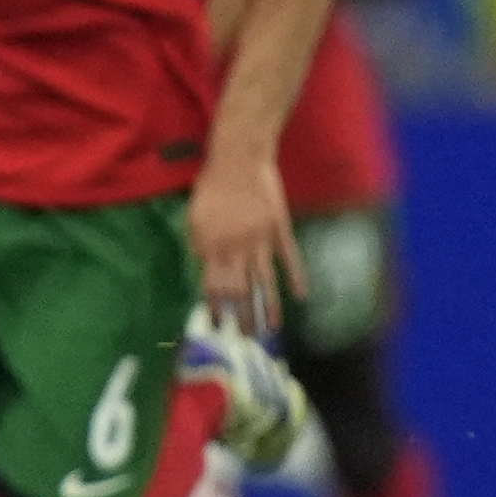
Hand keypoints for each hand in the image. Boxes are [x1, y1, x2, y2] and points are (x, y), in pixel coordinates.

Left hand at [186, 148, 302, 335]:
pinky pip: (290, 258)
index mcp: (212, 247)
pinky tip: (301, 297)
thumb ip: (199, 244)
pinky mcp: (280, 229)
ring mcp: (261, 240)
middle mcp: (237, 249)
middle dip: (242, 317)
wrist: (239, 159)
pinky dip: (297, 278)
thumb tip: (204, 265)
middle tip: (245, 337)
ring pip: (265, 282)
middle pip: (240, 291)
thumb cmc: (212, 186)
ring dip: (268, 308)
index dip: (215, 308)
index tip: (217, 325)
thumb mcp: (194, 216)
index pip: (213, 287)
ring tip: (269, 329)